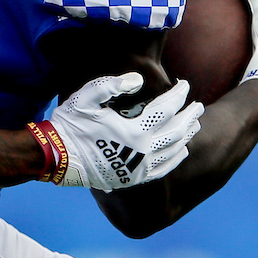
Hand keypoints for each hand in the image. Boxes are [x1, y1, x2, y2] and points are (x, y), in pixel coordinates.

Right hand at [35, 73, 203, 191]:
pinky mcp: (135, 178)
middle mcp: (143, 151)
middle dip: (190, 115)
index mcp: (134, 130)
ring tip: (194, 124)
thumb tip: (138, 79)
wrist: (59, 157)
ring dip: (187, 135)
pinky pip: (164, 169)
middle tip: (197, 105)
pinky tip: (182, 150)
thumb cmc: (71, 124)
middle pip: (178, 130)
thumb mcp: (86, 98)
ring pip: (175, 150)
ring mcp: (140, 167)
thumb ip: (111, 85)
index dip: (178, 94)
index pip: (166, 108)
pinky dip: (177, 157)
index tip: (185, 84)